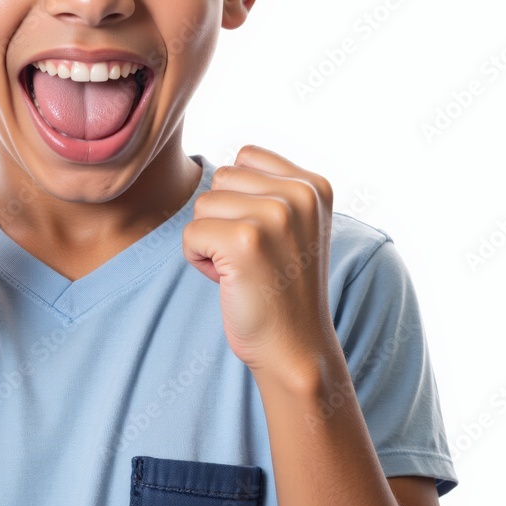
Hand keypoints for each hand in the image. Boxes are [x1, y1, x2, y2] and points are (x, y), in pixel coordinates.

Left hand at [182, 145, 336, 383]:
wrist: (296, 349)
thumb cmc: (282, 285)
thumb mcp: (295, 224)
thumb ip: (271, 187)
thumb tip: (227, 161)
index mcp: (314, 185)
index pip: (245, 157)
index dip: (240, 197)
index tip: (266, 236)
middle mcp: (300, 195)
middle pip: (221, 178)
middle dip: (223, 217)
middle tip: (254, 257)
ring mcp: (274, 216)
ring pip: (203, 204)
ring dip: (210, 238)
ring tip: (243, 268)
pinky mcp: (245, 242)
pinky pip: (190, 234)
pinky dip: (198, 259)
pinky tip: (230, 280)